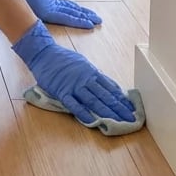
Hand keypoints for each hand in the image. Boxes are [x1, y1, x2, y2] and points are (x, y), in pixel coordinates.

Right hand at [12, 20, 135, 123]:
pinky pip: (74, 104)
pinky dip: (83, 113)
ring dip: (107, 113)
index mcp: (92, 72)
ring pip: (94, 101)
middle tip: (131, 120)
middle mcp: (86, 79)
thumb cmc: (63, 58)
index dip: (122, 99)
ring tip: (118, 122)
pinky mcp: (62, 91)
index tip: (131, 109)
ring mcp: (74, 86)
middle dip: (119, 109)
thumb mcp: (83, 63)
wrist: (43, 53)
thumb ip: (95, 76)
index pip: (111, 88)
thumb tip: (109, 86)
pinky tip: (93, 121)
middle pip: (105, 96)